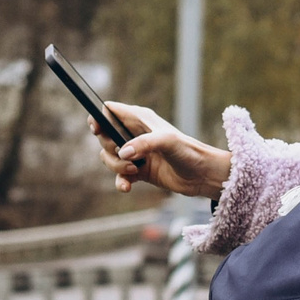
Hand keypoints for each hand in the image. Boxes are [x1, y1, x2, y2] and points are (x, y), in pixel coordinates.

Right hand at [92, 103, 231, 199]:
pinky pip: (119, 175)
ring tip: (133, 171)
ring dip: (115, 166)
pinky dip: (120, 181)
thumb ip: (144, 144)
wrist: (202, 175)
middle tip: (123, 155)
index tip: (97, 130)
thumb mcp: (167, 141)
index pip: (110, 111)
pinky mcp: (138, 171)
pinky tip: (126, 187)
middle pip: (104, 136)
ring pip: (109, 157)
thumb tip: (122, 153)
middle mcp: (134, 134)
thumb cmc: (189, 151)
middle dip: (108, 147)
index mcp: (140, 118)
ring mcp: (135, 153)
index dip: (99, 118)